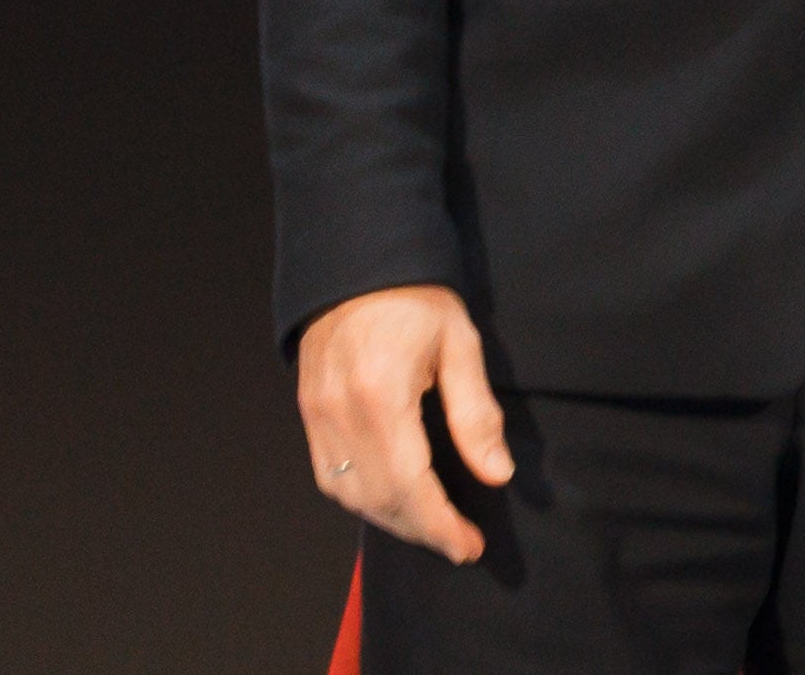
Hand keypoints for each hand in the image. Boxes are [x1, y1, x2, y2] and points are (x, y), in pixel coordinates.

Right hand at [296, 282, 513, 561]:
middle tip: (458, 543)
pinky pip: (329, 476)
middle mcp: (341, 413)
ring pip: (348, 495)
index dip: (439, 525)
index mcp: (382, 396)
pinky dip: (361, 498)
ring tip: (431, 526)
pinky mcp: (308, 412)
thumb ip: (475, 414)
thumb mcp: (460, 344)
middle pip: (378, 499)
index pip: (409, 486)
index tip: (468, 546)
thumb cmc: (415, 296)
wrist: (357, 260)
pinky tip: (391, 500)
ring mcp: (318, 415)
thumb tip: (496, 473)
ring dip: (391, 520)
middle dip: (421, 530)